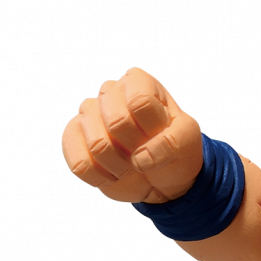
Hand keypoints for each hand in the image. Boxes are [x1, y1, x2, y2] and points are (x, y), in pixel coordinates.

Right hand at [61, 67, 204, 203]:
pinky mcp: (73, 138)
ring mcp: (88, 115)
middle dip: (137, 148)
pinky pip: (80, 164)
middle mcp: (109, 92)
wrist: (159, 176)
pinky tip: (113, 174)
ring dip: (121, 167)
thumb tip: (140, 157)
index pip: (140, 102)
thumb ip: (172, 142)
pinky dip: (102, 178)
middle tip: (144, 154)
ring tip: (130, 166)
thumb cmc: (174, 150)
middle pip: (117, 123)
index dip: (152, 130)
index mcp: (139, 82)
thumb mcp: (187, 141)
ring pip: (98, 145)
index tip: (160, 136)